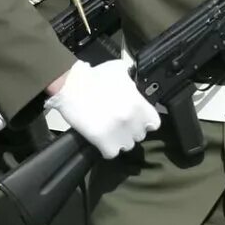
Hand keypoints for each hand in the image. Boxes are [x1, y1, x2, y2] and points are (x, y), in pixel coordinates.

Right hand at [45, 59, 160, 158]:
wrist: (70, 85)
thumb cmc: (94, 76)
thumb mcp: (120, 71)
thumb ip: (132, 82)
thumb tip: (136, 87)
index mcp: (138, 104)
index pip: (154, 123)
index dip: (146, 121)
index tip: (138, 118)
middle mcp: (132, 121)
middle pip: (139, 135)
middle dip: (130, 129)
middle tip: (119, 121)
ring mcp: (119, 134)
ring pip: (127, 145)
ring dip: (120, 139)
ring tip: (110, 130)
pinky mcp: (104, 143)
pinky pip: (111, 153)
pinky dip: (107, 148)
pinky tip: (101, 139)